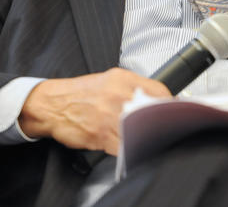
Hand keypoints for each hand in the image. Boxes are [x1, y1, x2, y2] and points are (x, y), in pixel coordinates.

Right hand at [18, 68, 170, 155]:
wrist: (52, 104)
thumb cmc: (80, 94)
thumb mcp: (109, 80)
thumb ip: (133, 88)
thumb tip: (156, 99)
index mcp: (122, 78)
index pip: (160, 91)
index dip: (171, 104)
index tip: (175, 112)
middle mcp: (118, 94)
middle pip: (155, 110)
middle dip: (163, 121)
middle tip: (167, 127)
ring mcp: (110, 115)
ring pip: (143, 129)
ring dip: (149, 136)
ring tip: (152, 138)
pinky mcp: (102, 134)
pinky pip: (126, 146)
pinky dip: (133, 149)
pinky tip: (134, 148)